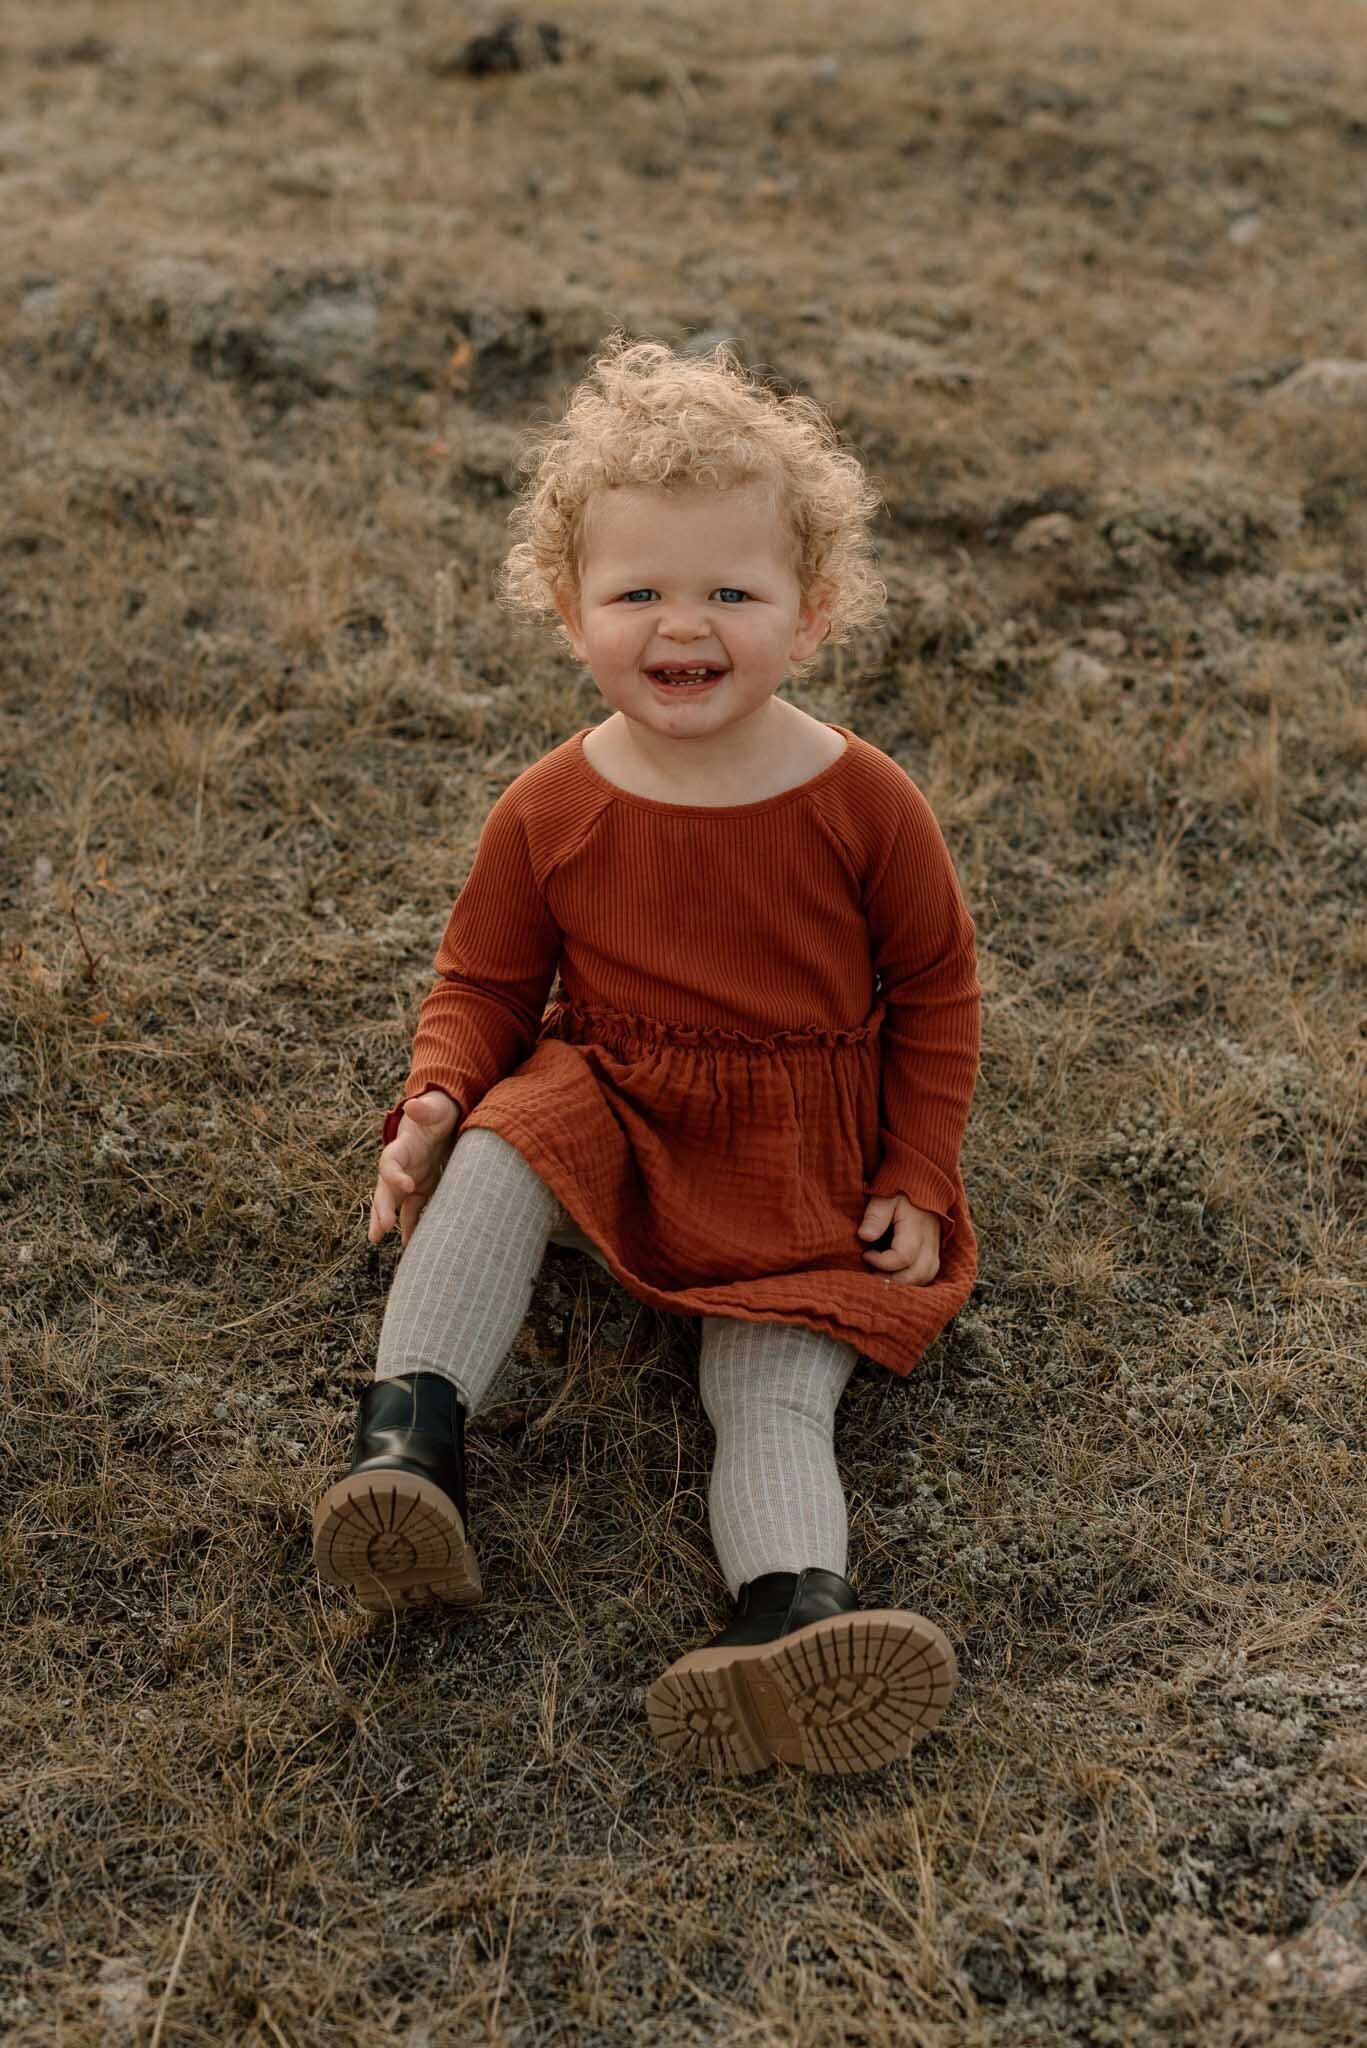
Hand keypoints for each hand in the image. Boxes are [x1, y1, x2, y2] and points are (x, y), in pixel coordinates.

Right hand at [368, 1089, 460, 1246]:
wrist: (441, 1121)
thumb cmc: (436, 1112)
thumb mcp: (434, 1108)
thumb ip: (424, 1109)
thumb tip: (412, 1106)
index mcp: (399, 1148)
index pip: (389, 1163)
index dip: (394, 1175)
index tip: (408, 1186)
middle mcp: (399, 1168)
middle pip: (384, 1190)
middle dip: (381, 1210)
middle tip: (380, 1230)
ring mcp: (408, 1181)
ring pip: (392, 1206)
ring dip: (386, 1223)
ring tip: (379, 1240)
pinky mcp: (421, 1190)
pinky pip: (412, 1212)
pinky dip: (411, 1227)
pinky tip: (412, 1244)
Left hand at [857, 1192, 941, 1285]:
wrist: (923, 1183)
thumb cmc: (900, 1190)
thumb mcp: (884, 1197)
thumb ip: (875, 1216)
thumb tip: (864, 1236)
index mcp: (916, 1229)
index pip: (903, 1257)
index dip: (881, 1262)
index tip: (866, 1255)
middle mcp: (929, 1242)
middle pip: (916, 1274)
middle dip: (892, 1281)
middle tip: (872, 1274)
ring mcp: (934, 1248)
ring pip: (924, 1277)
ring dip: (903, 1283)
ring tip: (881, 1277)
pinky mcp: (934, 1251)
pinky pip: (928, 1273)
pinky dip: (912, 1279)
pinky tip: (895, 1276)